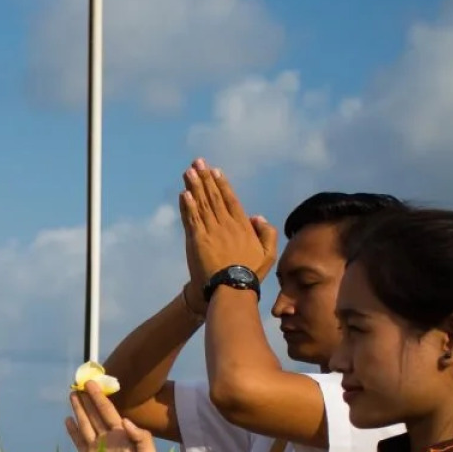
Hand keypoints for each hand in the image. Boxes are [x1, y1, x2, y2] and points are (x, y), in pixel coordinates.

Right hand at [67, 382, 156, 451]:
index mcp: (123, 438)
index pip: (109, 412)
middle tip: (79, 384)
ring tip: (72, 396)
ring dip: (79, 410)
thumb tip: (124, 420)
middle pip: (95, 415)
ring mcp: (96, 450)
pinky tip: (68, 420)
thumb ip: (141, 438)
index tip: (92, 384)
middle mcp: (108, 440)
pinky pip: (78, 442)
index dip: (100, 398)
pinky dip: (73, 431)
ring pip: (85, 425)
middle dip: (88, 400)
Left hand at [180, 160, 278, 282]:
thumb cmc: (250, 274)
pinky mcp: (197, 240)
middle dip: (205, 178)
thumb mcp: (269, 254)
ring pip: (202, 204)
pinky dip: (188, 205)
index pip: (230, 200)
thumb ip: (267, 233)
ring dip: (194, 186)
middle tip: (198, 162)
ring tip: (188, 171)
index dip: (222, 184)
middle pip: (214, 197)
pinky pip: (192, 219)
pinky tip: (184, 193)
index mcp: (243, 226)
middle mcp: (226, 224)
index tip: (215, 171)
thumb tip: (257, 216)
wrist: (231, 289)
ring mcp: (211, 231)